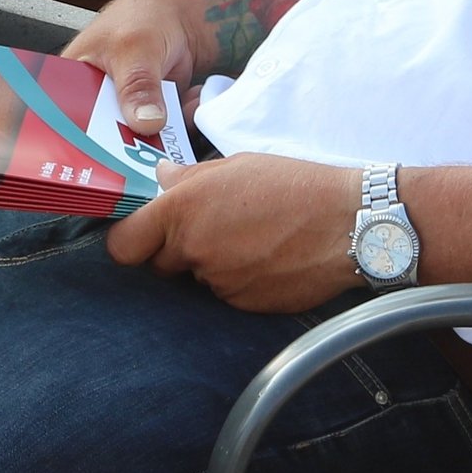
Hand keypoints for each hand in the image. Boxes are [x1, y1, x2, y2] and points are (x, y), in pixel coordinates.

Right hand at [61, 0, 206, 150]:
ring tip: (174, 123)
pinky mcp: (158, 109)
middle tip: (141, 152)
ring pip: (140, 138)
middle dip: (125, 146)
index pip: (67, 119)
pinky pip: (170, 130)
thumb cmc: (146, 13)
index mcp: (76, 78)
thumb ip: (137, 86)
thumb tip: (143, 122)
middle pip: (104, 137)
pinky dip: (184, 122)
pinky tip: (191, 103)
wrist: (189, 8)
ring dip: (161, 135)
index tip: (98, 156)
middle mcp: (100, 96)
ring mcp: (131, 105)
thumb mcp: (135, 46)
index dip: (79, 141)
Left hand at [106, 154, 358, 313]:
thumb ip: (188, 178)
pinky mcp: (245, 305)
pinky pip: (229, 294)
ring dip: (212, 266)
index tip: (141, 236)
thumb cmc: (294, 185)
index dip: (129, 242)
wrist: (348, 224)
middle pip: (160, 266)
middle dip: (174, 253)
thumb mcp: (236, 166)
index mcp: (182, 211)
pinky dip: (240, 281)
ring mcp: (219, 283)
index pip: (123, 246)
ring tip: (250, 240)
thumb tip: (161, 179)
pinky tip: (267, 259)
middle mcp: (194, 251)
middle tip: (207, 231)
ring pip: (198, 280)